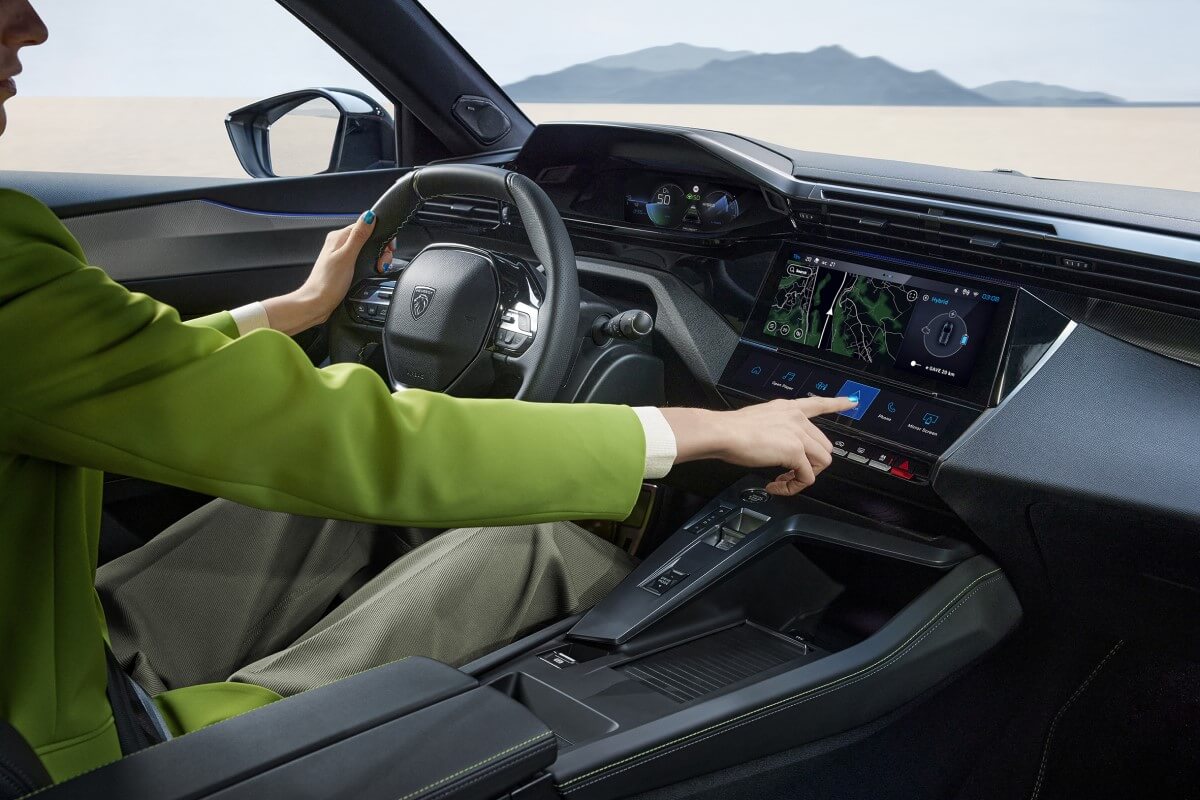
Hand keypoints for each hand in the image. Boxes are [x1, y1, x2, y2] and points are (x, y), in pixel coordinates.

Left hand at [261, 211, 394, 334]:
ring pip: (366, 250)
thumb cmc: (327, 283)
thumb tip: (368, 216)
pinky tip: (369, 273)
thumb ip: (359, 236)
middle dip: (379, 250)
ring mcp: (341, 256)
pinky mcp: (344, 267)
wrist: (316, 303)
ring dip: (375, 259)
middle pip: (367, 239)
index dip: (379, 237)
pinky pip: (361, 260)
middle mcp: (339, 244)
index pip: (365, 226)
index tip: (386, 249)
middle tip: (380, 264)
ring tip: (376, 269)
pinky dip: (369, 266)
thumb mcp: (347, 257)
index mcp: (339, 237)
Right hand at [660, 396, 857, 495]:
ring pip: (821, 462)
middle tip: (789, 473)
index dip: (837, 404)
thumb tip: (770, 445)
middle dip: (811, 463)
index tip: (851, 402)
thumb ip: (770, 430)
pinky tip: (776, 486)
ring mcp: (799, 435)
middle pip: (823, 445)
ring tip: (783, 481)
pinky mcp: (796, 452)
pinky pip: (807, 477)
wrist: (722, 433)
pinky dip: (793, 487)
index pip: (818, 404)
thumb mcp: (756, 422)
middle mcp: (797, 418)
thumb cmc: (730, 430)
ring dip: (804, 476)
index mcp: (787, 409)